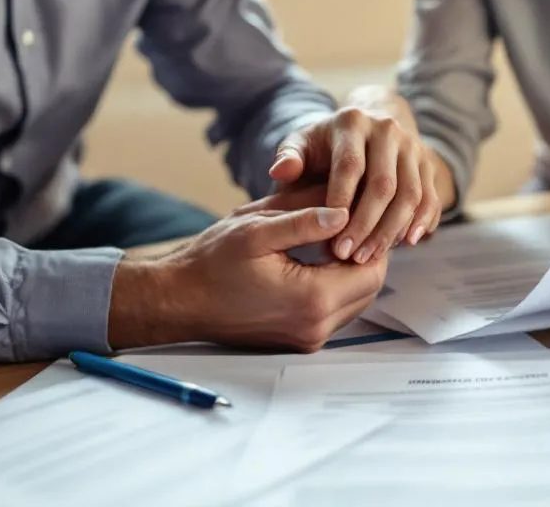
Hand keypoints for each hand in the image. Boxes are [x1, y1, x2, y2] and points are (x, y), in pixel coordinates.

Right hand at [107, 194, 388, 351]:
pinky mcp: (299, 340)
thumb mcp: (257, 228)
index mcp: (311, 299)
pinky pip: (335, 310)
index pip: (371, 268)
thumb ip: (305, 219)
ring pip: (355, 300)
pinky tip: (315, 259)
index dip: (370, 236)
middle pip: (369, 287)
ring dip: (350, 269)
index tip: (356, 211)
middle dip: (363, 252)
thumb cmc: (210, 263)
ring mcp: (308, 338)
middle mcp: (315, 327)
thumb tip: (345, 210)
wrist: (177, 301)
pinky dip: (335, 284)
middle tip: (346, 221)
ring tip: (329, 237)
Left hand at [269, 90, 441, 263]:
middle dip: (366, 224)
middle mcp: (387, 129)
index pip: (350, 166)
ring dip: (391, 230)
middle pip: (383, 184)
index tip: (328, 238)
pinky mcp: (428, 163)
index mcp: (352, 121)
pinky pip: (430, 197)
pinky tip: (407, 244)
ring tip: (370, 256)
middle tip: (349, 255)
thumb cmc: (324, 146)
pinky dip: (421, 222)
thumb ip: (288, 157)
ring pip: (410, 194)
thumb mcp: (301, 144)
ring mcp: (412, 146)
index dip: (340, 203)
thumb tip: (279, 172)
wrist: (364, 129)